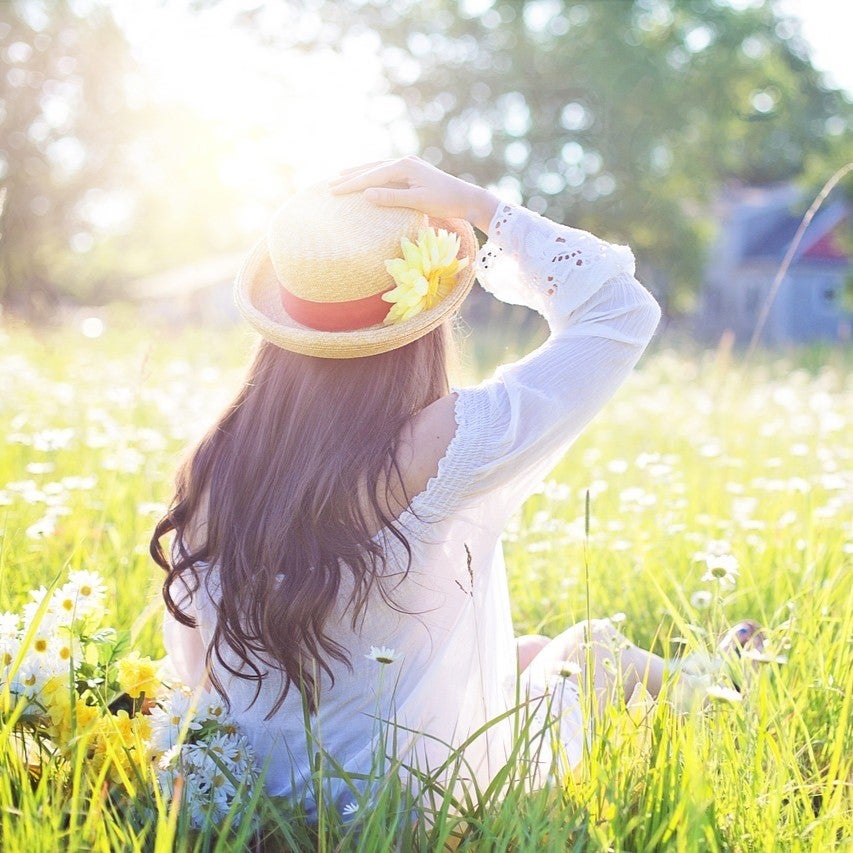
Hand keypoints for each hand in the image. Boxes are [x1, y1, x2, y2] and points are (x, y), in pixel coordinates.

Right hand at [328, 155, 498, 232]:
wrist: (467, 198)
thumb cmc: (445, 202)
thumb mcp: (417, 202)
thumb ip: (391, 198)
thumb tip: (366, 193)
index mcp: (404, 166)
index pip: (371, 175)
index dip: (351, 184)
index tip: (333, 192)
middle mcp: (405, 161)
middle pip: (371, 168)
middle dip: (350, 177)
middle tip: (329, 185)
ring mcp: (409, 165)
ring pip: (377, 168)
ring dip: (359, 172)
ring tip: (341, 177)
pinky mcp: (413, 172)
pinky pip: (386, 172)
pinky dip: (373, 175)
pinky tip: (367, 178)